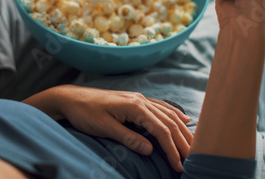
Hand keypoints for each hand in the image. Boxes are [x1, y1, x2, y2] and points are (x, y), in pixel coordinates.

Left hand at [25, 85, 192, 172]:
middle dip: (182, 141)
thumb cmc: (85, 113)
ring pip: (167, 114)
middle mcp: (141, 100)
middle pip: (169, 122)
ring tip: (193, 144)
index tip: (179, 165)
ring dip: (181, 130)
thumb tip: (150, 150)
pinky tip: (183, 120)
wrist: (71, 98)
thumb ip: (128, 138)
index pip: (161, 130)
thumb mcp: (104, 128)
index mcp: (135, 106)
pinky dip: (174, 114)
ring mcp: (139, 99)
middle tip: (193, 159)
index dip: (172, 149)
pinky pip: (160, 107)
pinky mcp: (135, 100)